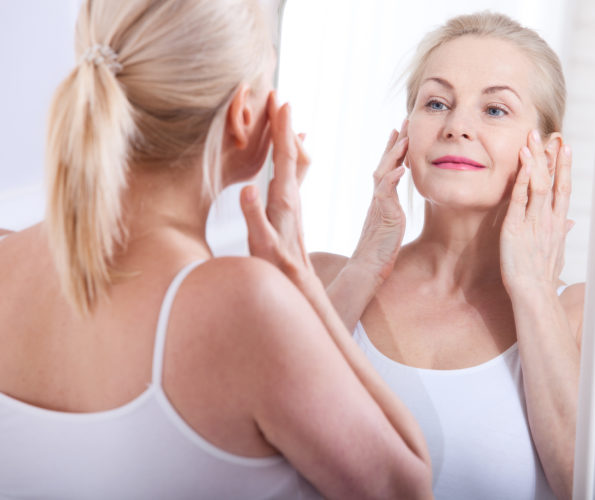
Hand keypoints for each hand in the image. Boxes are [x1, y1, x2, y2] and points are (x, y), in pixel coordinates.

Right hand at [240, 91, 311, 279]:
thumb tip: (248, 188)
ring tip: (282, 116)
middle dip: (284, 124)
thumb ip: (253, 217)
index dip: (282, 129)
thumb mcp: (260, 244)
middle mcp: (292, 197)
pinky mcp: (291, 209)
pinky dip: (290, 156)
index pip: (283, 157)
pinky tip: (291, 152)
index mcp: (283, 201)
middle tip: (277, 97)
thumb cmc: (276, 267)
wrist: (298, 284)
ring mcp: (293, 202)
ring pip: (294, 162)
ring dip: (287, 137)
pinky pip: (293, 174)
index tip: (281, 102)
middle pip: (291, 153)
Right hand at [350, 120, 408, 283]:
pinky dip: (392, 179)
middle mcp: (378, 198)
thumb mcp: (388, 226)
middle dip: (395, 143)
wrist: (367, 268)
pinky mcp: (382, 215)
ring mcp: (379, 205)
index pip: (388, 169)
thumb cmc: (378, 252)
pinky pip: (386, 193)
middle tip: (403, 122)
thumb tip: (395, 209)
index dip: (394, 151)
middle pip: (385, 164)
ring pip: (384, 173)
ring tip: (404, 138)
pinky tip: (401, 169)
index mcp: (381, 200)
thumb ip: (390, 212)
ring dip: (394, 155)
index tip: (401, 133)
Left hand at [499, 129, 573, 293]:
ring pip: (538, 184)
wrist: (534, 295)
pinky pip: (519, 198)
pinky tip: (521, 160)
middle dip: (553, 156)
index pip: (563, 189)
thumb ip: (561, 234)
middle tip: (552, 133)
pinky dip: (521, 177)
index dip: (564, 167)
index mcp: (557, 224)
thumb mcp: (556, 253)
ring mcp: (533, 222)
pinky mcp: (516, 227)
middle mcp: (548, 219)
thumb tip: (569, 223)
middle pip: (553, 181)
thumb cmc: (542, 278)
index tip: (565, 147)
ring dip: (536, 159)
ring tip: (533, 138)